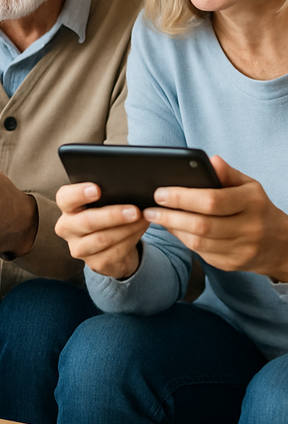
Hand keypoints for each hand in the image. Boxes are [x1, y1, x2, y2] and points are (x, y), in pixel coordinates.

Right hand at [55, 182, 148, 278]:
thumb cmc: (103, 214)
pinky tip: (140, 229)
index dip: (79, 193)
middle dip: (113, 216)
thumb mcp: (100, 202)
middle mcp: (67, 228)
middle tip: (134, 210)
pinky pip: (115, 251)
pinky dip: (131, 239)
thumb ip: (105, 194)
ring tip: (144, 219)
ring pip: (103, 239)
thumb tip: (126, 187)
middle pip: (87, 221)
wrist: (108, 245)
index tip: (97, 189)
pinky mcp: (94, 262)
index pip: (65, 198)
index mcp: (66, 207)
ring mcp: (79, 248)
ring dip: (127, 229)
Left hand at [144, 155, 287, 278]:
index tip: (160, 193)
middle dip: (170, 216)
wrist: (280, 244)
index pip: (213, 201)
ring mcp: (241, 249)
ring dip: (172, 229)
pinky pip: (201, 253)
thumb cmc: (256, 208)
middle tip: (149, 209)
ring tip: (154, 217)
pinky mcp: (231, 264)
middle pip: (202, 225)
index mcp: (251, 203)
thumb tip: (211, 160)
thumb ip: (227, 173)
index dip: (182, 198)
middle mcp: (249, 228)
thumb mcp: (248, 186)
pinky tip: (171, 229)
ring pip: (199, 242)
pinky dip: (182, 240)